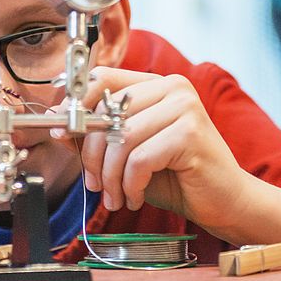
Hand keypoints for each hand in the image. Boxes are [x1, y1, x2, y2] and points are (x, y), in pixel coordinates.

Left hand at [51, 67, 247, 230]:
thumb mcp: (126, 154)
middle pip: (106, 112)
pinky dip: (130, 184)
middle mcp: (171, 87)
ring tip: (115, 196)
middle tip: (94, 183)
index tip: (59, 129)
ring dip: (110, 176)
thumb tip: (55, 124)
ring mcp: (184, 106)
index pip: (103, 78)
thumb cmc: (175, 177)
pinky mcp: (190, 132)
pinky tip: (134, 197)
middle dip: (91, 154)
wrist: (225, 202)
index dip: (75, 103)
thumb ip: (93, 136)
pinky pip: (139, 158)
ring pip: (121, 138)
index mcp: (155, 84)